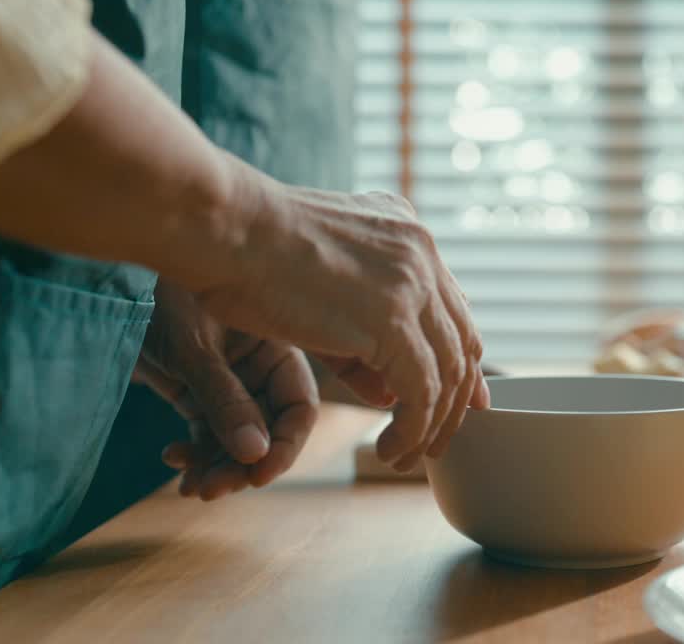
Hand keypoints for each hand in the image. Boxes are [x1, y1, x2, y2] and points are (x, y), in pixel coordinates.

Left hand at [135, 280, 318, 499]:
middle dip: (243, 465)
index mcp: (277, 349)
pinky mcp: (198, 394)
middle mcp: (260, 369)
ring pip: (236, 440)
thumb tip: (255, 455)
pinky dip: (195, 453)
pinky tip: (174, 459)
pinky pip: (207, 435)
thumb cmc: (162, 296)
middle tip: (212, 489)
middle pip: (268, 431)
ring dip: (218, 466)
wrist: (112, 283)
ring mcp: (230, 384)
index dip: (286, 445)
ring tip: (192, 486)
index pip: (298, 407)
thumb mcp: (196, 349)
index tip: (259, 475)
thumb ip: (226, 401)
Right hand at [186, 174, 489, 469]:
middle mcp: (420, 251)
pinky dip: (411, 430)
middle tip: (439, 440)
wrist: (223, 227)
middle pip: (461, 339)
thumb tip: (392, 391)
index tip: (460, 398)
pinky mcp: (393, 321)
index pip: (451, 305)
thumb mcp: (320, 284)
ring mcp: (412, 284)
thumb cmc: (244, 250)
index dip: (457, 357)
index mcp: (406, 230)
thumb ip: (362, 331)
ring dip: (432, 424)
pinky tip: (391, 450)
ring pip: (447, 371)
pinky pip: (421, 392)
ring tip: (407, 457)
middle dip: (456, 398)